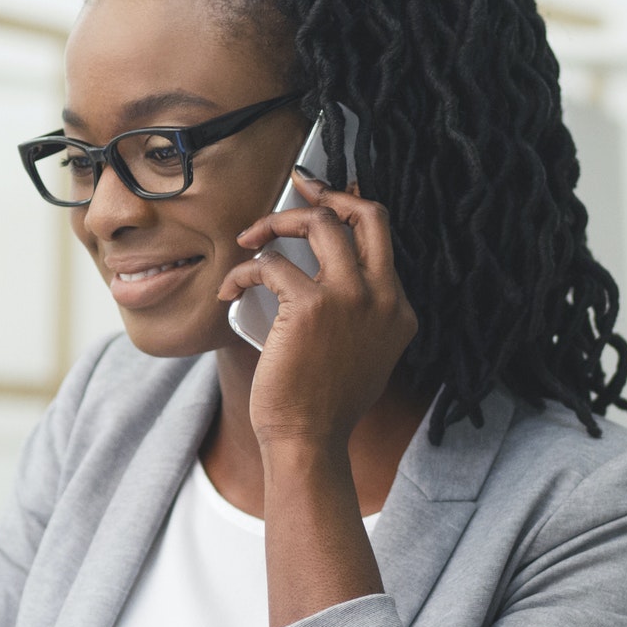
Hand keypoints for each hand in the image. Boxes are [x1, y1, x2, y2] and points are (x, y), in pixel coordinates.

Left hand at [219, 169, 416, 453]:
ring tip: (250, 239)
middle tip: (297, 186)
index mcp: (397, 309)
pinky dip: (243, 271)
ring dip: (276, 222)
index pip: (380, 238)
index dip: (349, 211)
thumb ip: (358, 319)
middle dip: (328, 192)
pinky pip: (270, 265)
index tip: (320, 201)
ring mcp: (350, 298)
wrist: (309, 440)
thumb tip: (328, 288)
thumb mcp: (361, 357)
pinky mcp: (310, 306)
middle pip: (366, 214)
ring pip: (319, 224)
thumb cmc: (321, 406)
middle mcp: (382, 297)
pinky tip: (229, 290)